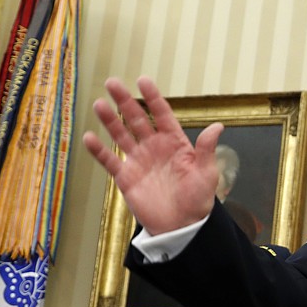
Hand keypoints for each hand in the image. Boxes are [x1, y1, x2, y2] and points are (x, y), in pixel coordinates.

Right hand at [83, 76, 222, 235]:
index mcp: (174, 143)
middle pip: (136, 119)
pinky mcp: (126, 177)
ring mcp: (138, 161)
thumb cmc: (198, 199)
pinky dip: (99, 151)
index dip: (153, 98)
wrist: (182, 226)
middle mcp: (154, 147)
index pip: (162, 115)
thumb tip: (217, 126)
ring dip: (110, 120)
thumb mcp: (206, 174)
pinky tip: (89, 138)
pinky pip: (110, 161)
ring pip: (121, 135)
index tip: (143, 81)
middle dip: (125, 102)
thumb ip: (207, 150)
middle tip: (112, 83)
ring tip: (99, 104)